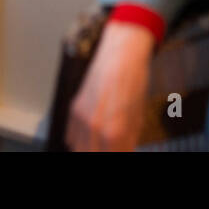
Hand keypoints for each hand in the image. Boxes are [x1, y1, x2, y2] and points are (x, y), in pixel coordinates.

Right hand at [65, 20, 155, 150]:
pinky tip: (90, 136)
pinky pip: (70, 135)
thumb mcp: (138, 115)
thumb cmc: (134, 80)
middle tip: (112, 147)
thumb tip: (126, 150)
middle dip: (104, 153)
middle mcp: (94, 127)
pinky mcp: (73, 108)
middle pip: (91, 155)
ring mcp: (81, 118)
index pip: (113, 156)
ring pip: (78, 149)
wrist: (121, 52)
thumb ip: (129, 140)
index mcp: (115, 131)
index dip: (119, 154)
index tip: (121, 151)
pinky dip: (79, 140)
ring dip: (89, 149)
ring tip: (101, 145)